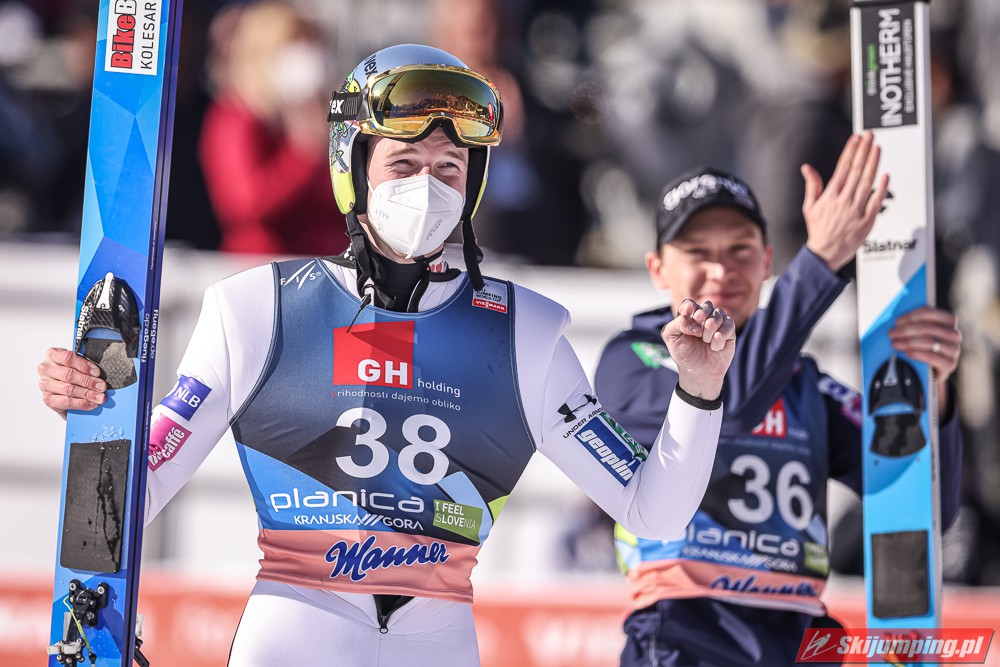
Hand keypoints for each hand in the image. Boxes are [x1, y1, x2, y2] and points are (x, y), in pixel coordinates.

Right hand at [37, 347, 105, 418]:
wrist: (68, 393)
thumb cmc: (75, 375)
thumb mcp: (80, 366)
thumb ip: (86, 367)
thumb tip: (99, 376)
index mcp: (53, 354)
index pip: (68, 358)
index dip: (84, 366)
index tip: (97, 373)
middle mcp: (46, 368)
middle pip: (68, 374)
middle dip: (88, 381)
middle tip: (102, 387)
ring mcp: (44, 384)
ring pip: (68, 389)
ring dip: (87, 394)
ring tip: (100, 397)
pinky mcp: (47, 398)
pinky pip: (65, 401)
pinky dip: (81, 403)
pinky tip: (91, 404)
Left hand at [663, 300, 735, 400]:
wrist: (698, 372)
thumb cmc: (684, 354)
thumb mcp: (671, 338)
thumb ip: (676, 323)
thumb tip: (692, 320)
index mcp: (688, 316)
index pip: (689, 304)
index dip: (689, 308)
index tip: (688, 315)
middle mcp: (703, 317)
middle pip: (706, 306)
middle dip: (701, 316)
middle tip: (698, 331)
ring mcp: (717, 323)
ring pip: (718, 314)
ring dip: (710, 328)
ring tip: (706, 341)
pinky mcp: (729, 331)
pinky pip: (729, 324)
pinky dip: (721, 335)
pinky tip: (715, 346)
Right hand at [802, 131, 890, 270]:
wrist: (824, 255)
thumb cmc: (818, 231)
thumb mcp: (810, 207)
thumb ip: (812, 185)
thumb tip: (807, 168)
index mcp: (830, 196)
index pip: (842, 167)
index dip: (851, 151)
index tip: (856, 138)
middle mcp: (844, 200)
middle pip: (856, 170)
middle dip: (864, 151)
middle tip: (870, 136)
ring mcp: (856, 210)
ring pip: (867, 182)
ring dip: (873, 163)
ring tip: (877, 148)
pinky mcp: (867, 221)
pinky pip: (876, 201)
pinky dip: (882, 188)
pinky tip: (885, 175)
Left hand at [889, 307, 960, 413]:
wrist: (931, 371)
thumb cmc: (921, 347)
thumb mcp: (919, 333)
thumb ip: (913, 323)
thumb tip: (896, 320)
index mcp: (948, 321)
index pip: (930, 313)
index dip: (911, 316)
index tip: (896, 321)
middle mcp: (954, 335)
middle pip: (928, 328)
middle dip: (906, 330)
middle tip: (891, 334)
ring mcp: (954, 350)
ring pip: (929, 342)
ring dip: (908, 342)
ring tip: (894, 344)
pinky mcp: (950, 364)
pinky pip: (931, 357)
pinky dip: (916, 354)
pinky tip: (906, 354)